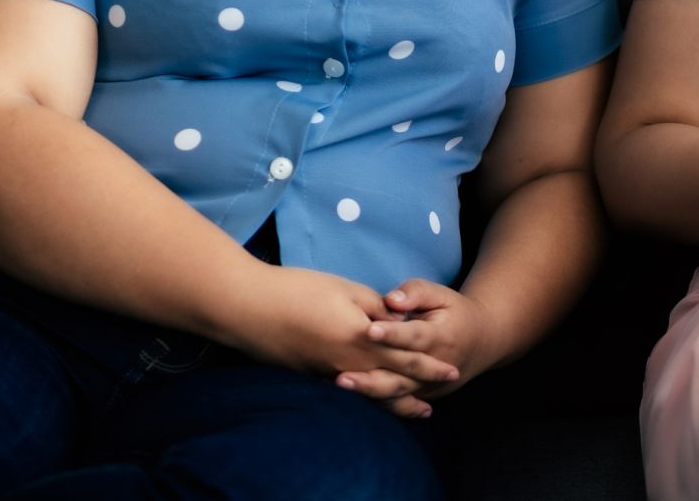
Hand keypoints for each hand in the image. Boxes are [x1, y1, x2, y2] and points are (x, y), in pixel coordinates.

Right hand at [218, 264, 459, 391]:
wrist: (246, 307)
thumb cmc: (297, 290)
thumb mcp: (346, 289)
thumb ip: (377, 308)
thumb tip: (398, 322)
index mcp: (361, 339)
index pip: (405, 357)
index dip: (430, 365)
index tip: (451, 372)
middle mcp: (348, 363)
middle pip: (390, 382)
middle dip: (416, 391)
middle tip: (434, 404)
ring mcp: (327, 372)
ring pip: (369, 392)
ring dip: (392, 401)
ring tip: (412, 410)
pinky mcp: (309, 374)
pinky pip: (347, 390)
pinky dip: (365, 396)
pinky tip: (370, 396)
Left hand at [336, 278, 500, 417]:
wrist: (481, 342)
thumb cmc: (453, 312)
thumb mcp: (441, 294)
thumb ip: (416, 293)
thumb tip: (392, 300)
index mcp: (442, 337)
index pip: (414, 336)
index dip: (393, 334)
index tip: (369, 330)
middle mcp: (437, 366)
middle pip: (402, 374)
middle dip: (371, 377)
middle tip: (341, 376)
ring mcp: (430, 386)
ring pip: (397, 393)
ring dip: (368, 392)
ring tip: (339, 384)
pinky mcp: (422, 395)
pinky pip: (397, 401)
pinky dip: (374, 400)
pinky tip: (348, 395)